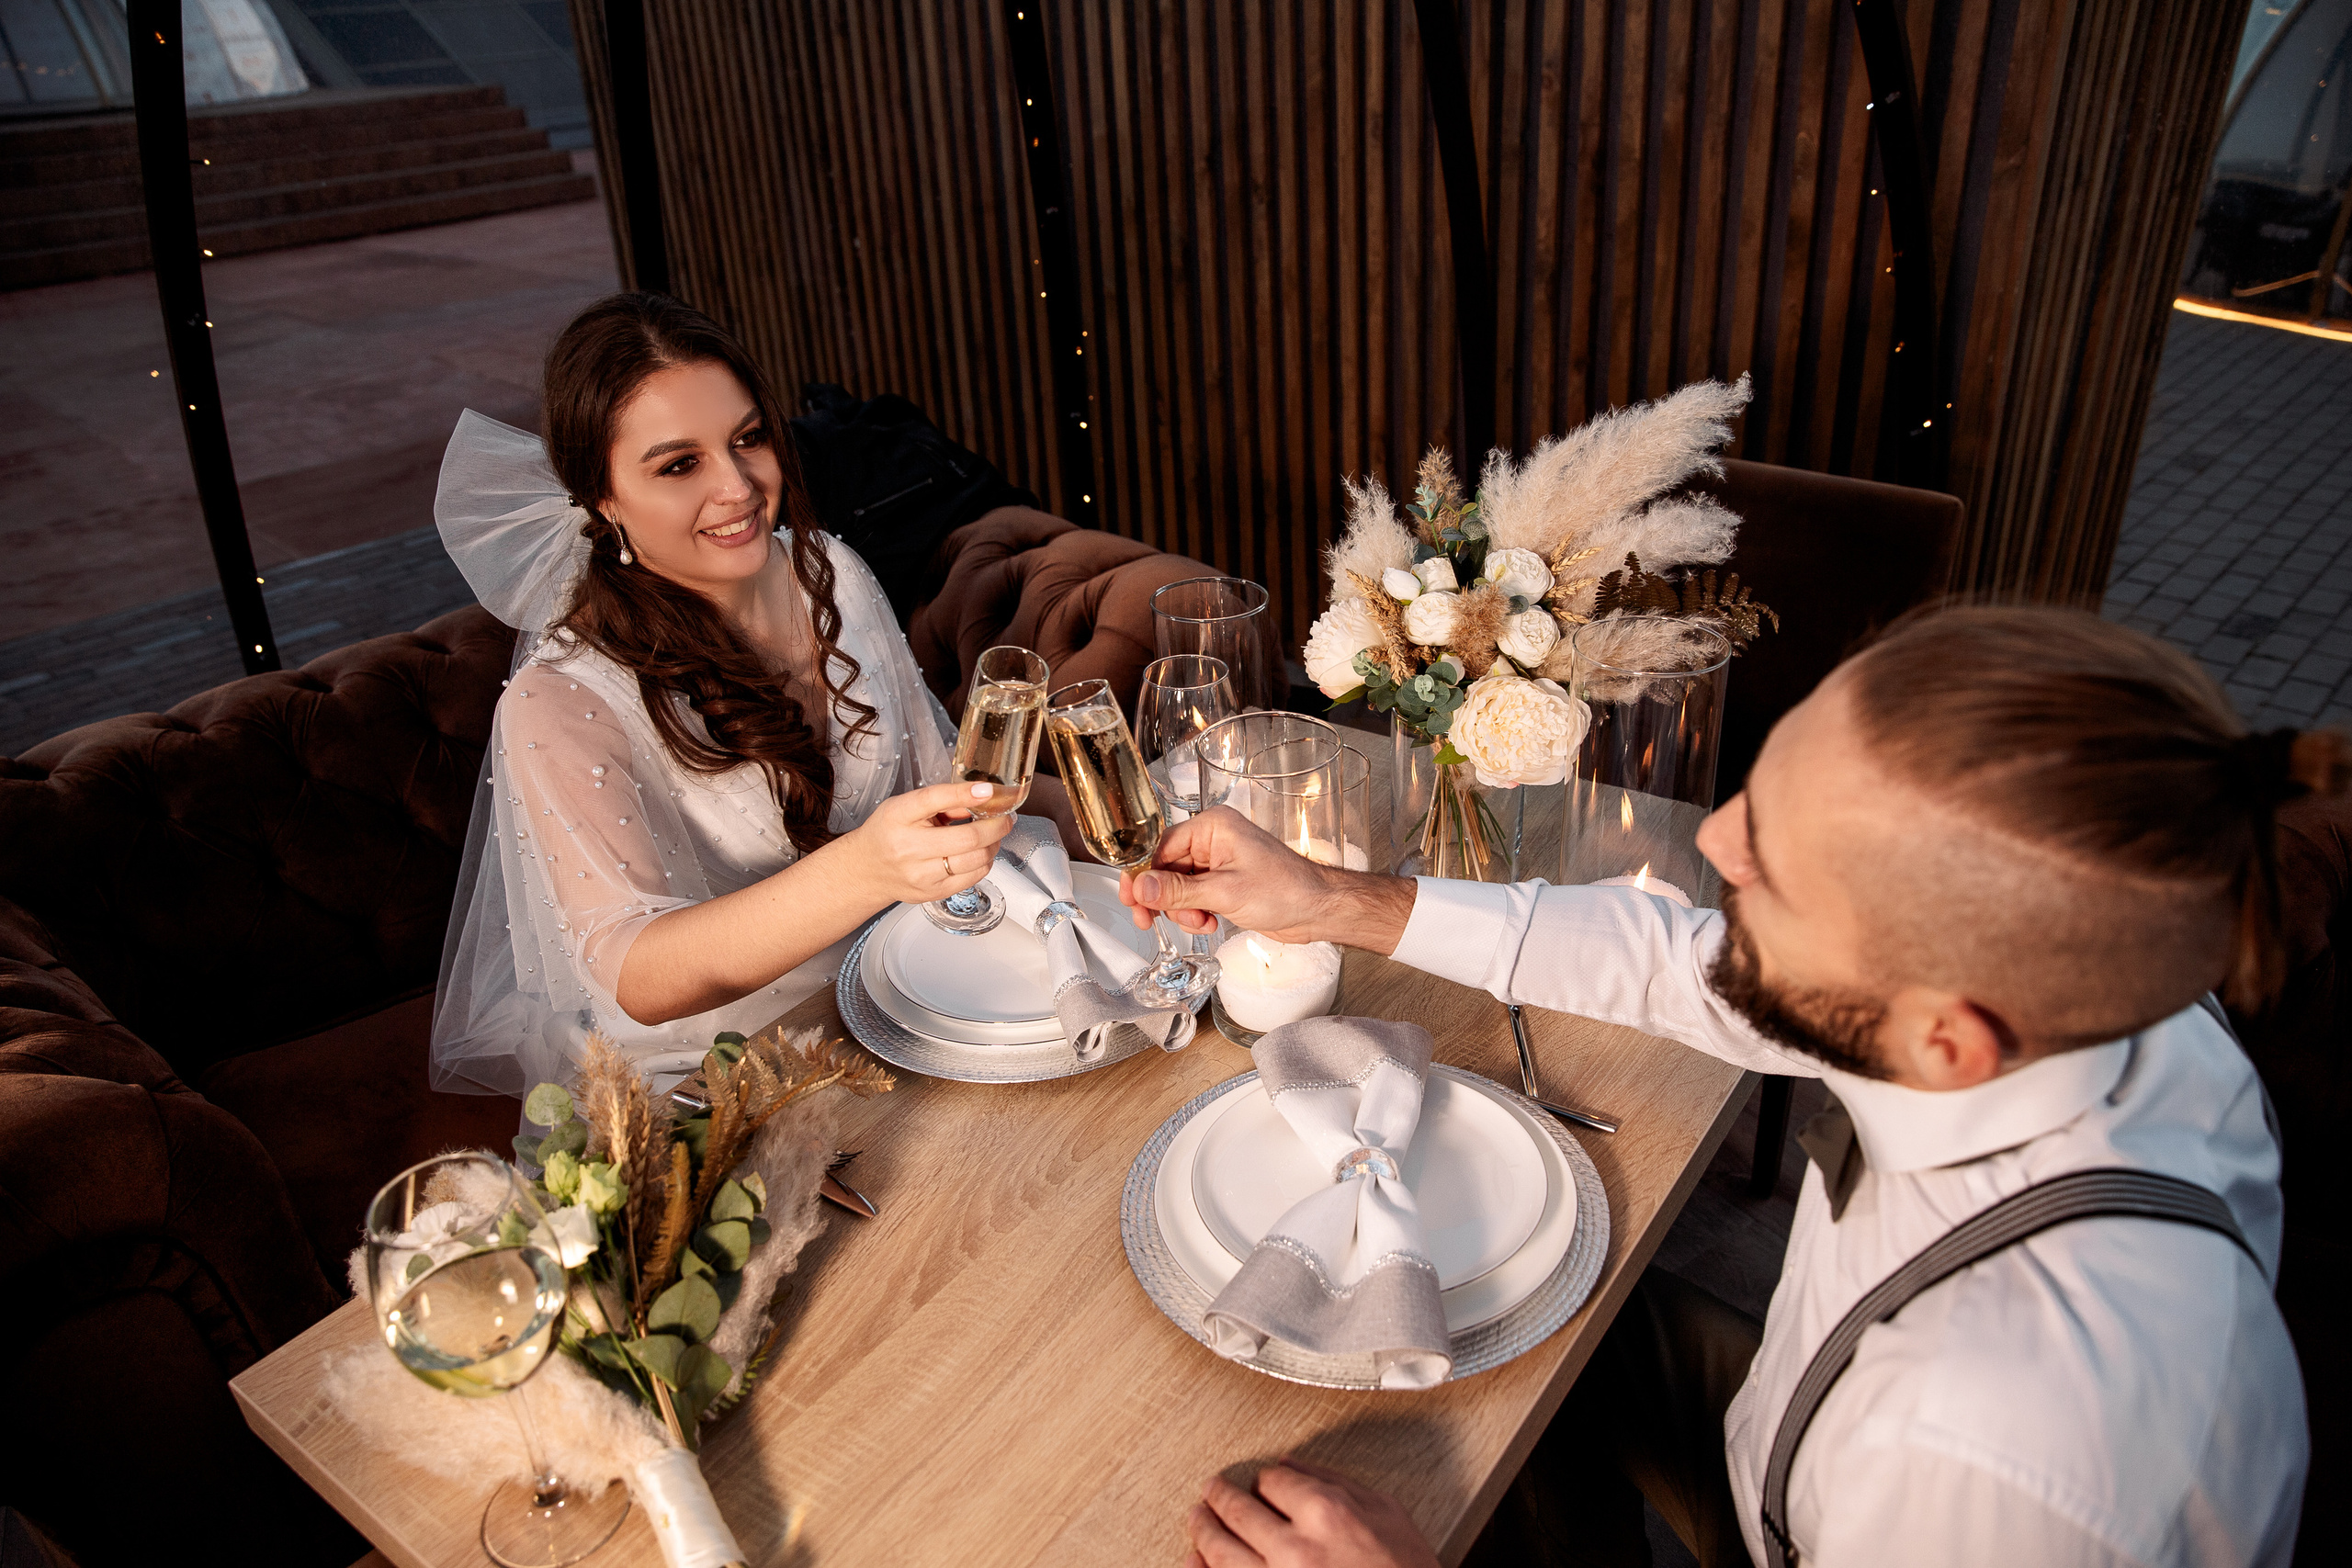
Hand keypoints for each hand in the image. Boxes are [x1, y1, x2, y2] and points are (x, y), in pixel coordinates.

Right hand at [836, 780, 1014, 906]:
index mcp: (899, 816)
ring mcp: (920, 874)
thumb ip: (942, 801)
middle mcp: (908, 846)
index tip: (989, 790)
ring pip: (975, 860)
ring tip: (993, 836)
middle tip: (1004, 818)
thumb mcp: (905, 807)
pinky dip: (984, 863)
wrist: (866, 869)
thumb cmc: (888, 833)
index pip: (934, 799)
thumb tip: (981, 799)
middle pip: (966, 838)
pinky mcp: (932, 893)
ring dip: (993, 845)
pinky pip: (973, 878)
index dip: (965, 793)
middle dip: (995, 825)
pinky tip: (980, 854)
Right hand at [1118, 807, 1416, 954]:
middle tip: (1152, 920)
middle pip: (1166, 868)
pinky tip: (1209, 922)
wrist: (1318, 909)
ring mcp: (1219, 862)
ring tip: (1201, 921)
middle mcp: (1213, 840)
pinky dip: (1195, 913)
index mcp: (1213, 827)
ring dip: (1182, 909)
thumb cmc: (1286, 890)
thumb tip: (1141, 887)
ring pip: (1178, 886)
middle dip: (1164, 898)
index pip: (1162, 847)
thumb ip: (1178, 891)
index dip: (1145, 876)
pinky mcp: (1224, 882)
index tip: (1133, 900)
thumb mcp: (1225, 892)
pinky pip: (1193, 896)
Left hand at [1184, 1460, 1439, 1567]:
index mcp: (1326, 1513)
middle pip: (1237, 1511)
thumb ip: (1336, 1481)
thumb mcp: (1386, 1512)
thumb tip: (1292, 1465)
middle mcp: (1294, 1548)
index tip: (1261, 1482)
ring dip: (1202, 1529)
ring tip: (1197, 1518)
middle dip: (1219, 1496)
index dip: (1264, 1479)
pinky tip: (1195, 1561)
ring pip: (1220, 1551)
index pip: (1272, 1481)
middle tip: (1211, 1490)